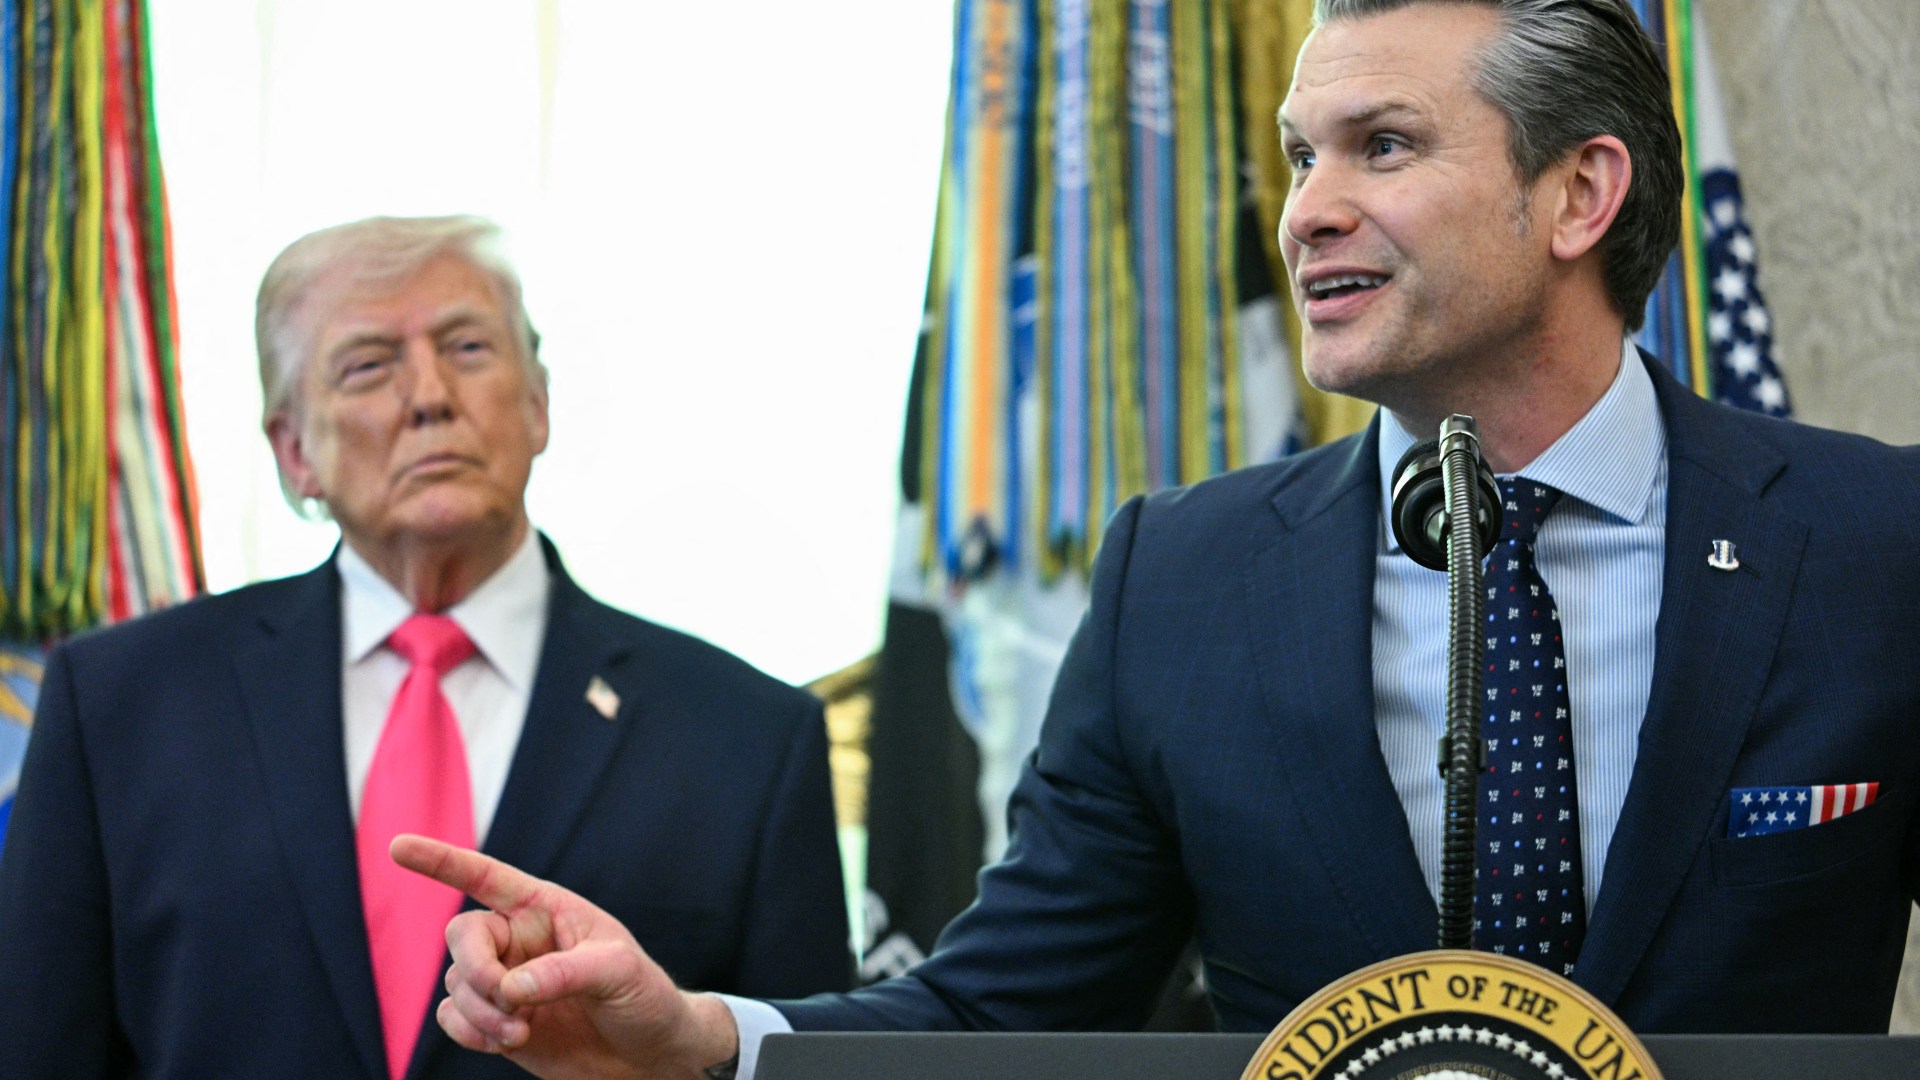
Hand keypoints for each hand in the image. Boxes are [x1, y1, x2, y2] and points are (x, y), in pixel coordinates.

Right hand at [391, 835, 738, 1079]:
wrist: (647, 1055)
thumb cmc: (643, 997)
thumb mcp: (620, 972)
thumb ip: (565, 972)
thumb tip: (511, 986)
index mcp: (547, 909)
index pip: (487, 877)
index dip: (442, 861)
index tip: (399, 846)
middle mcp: (519, 940)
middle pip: (462, 936)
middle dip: (476, 969)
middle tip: (510, 999)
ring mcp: (505, 981)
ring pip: (456, 984)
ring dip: (480, 1012)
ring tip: (522, 1031)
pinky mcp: (495, 1021)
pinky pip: (453, 1019)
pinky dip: (469, 1032)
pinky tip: (506, 1040)